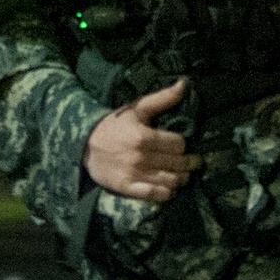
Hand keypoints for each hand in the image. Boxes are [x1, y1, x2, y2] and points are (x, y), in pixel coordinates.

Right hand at [83, 78, 201, 201]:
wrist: (85, 144)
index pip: (178, 144)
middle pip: (177, 163)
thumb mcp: (136, 109)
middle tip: (193, 162)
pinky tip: (170, 188)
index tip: (180, 145)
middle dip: (188, 162)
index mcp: (143, 136)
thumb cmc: (115, 125)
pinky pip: (156, 195)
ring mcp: (133, 174)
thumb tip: (184, 84)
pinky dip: (167, 193)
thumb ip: (162, 98)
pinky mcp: (127, 188)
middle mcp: (139, 157)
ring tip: (184, 175)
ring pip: (171, 181)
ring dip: (182, 178)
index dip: (182, 144)